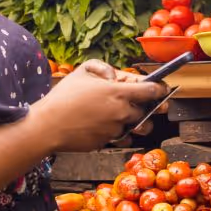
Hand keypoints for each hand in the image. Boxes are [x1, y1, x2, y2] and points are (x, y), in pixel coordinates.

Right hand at [31, 60, 167, 151]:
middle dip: (144, 108)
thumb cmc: (63, 97)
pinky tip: (102, 126)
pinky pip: (119, 138)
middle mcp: (121, 112)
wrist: (48, 126)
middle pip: (145, 112)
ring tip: (121, 117)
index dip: (159, 89)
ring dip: (133, 123)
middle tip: (138, 104)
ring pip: (134, 127)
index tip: (162, 89)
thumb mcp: (82, 71)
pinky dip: (115, 133)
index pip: (151, 90)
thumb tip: (114, 75)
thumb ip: (103, 68)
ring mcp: (115, 130)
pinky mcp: (107, 143)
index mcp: (118, 92)